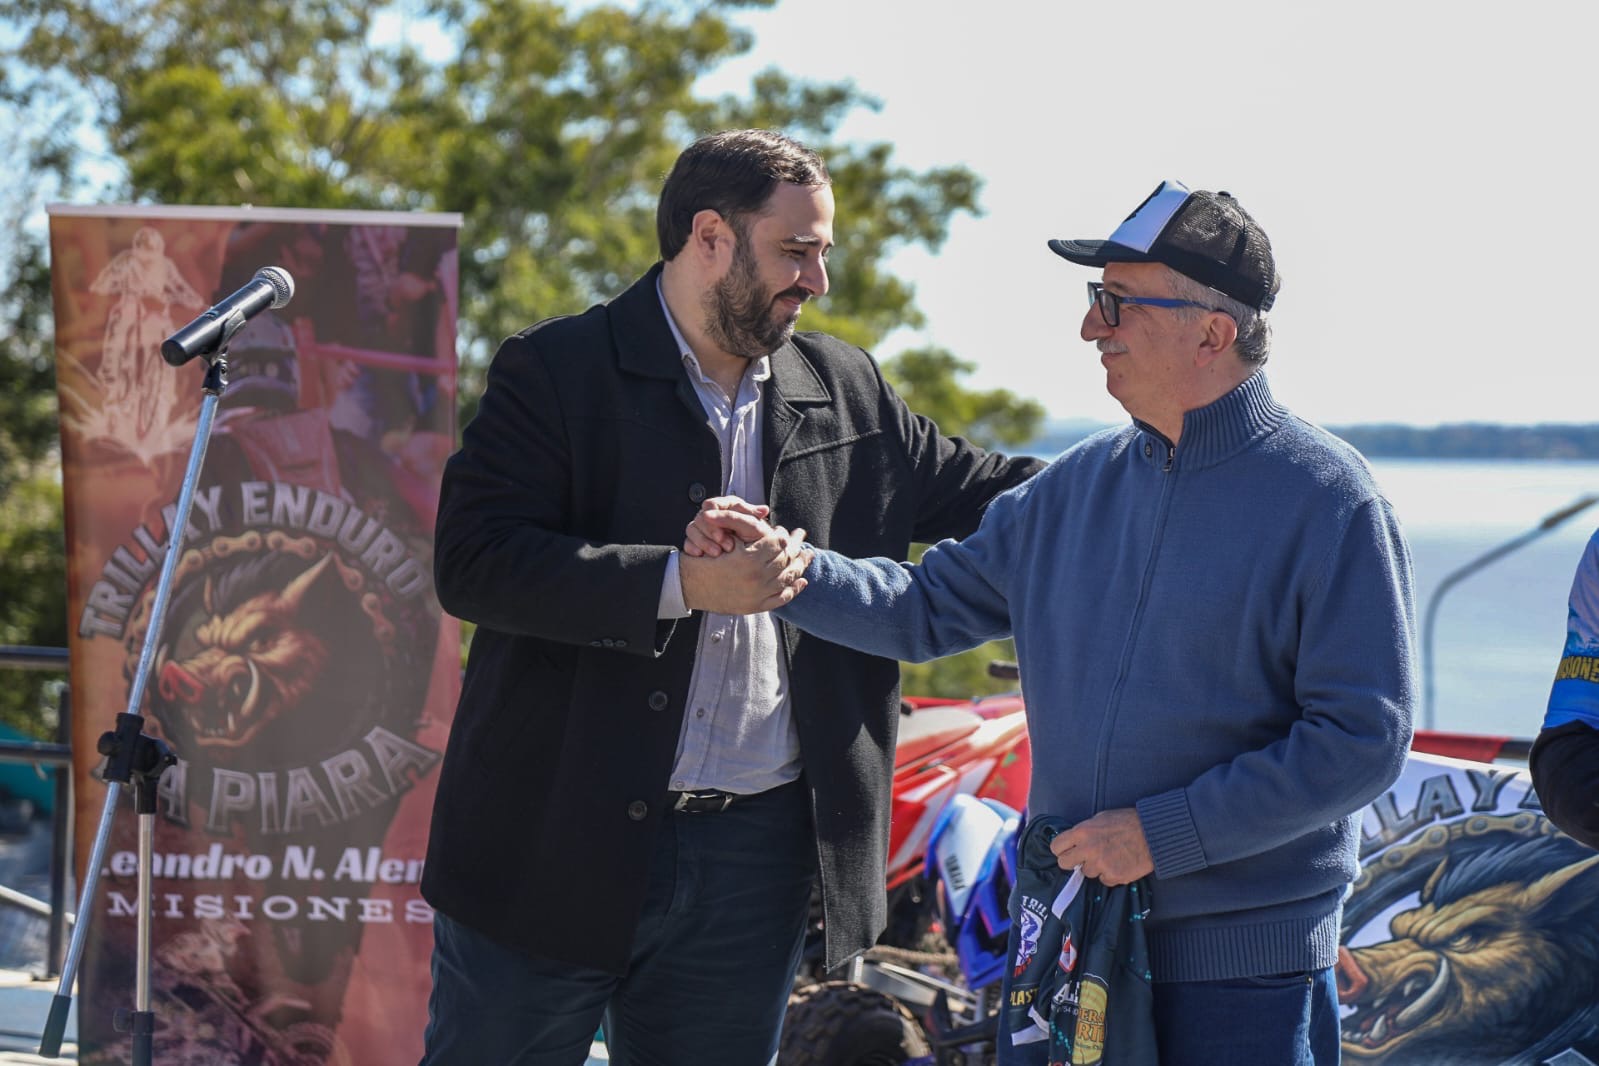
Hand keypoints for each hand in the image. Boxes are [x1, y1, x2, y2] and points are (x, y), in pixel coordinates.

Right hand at [679, 523, 811, 613]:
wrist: (691, 585)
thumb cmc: (707, 560)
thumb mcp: (729, 542)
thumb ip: (753, 537)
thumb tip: (781, 535)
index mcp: (750, 559)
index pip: (778, 544)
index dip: (784, 536)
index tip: (787, 531)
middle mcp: (757, 578)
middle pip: (786, 559)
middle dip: (796, 547)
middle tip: (802, 537)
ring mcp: (759, 594)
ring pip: (787, 577)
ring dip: (800, 565)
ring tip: (809, 555)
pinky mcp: (756, 606)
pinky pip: (781, 598)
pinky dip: (793, 589)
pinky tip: (801, 581)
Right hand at [684, 496, 772, 556]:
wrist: (757, 557)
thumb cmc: (757, 538)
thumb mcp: (753, 525)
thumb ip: (737, 517)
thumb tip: (733, 511)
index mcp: (728, 506)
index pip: (710, 505)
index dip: (713, 519)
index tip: (721, 535)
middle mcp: (715, 515)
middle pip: (700, 518)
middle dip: (710, 534)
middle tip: (726, 547)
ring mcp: (705, 529)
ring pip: (692, 529)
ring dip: (703, 542)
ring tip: (717, 554)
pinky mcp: (698, 542)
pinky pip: (687, 542)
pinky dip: (692, 548)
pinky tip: (700, 555)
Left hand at [1048, 808, 1153, 885]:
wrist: (1152, 834)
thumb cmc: (1127, 822)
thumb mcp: (1100, 818)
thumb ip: (1084, 831)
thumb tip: (1073, 841)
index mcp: (1082, 832)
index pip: (1056, 847)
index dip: (1061, 849)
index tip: (1066, 851)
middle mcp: (1088, 849)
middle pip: (1064, 863)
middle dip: (1072, 861)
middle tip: (1082, 858)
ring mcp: (1100, 864)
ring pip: (1086, 872)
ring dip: (1095, 867)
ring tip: (1109, 856)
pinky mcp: (1113, 876)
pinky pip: (1104, 880)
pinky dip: (1109, 874)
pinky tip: (1119, 863)